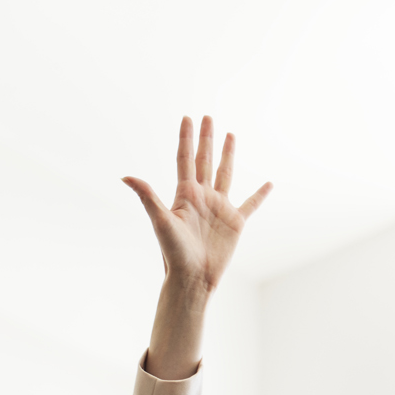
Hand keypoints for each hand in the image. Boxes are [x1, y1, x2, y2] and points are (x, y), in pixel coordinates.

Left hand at [122, 116, 272, 294]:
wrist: (192, 277)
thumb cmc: (174, 253)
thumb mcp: (160, 222)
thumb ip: (147, 196)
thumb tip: (126, 177)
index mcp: (185, 194)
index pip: (185, 159)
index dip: (186, 138)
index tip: (187, 118)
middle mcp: (202, 197)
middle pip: (205, 160)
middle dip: (206, 139)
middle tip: (208, 117)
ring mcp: (219, 208)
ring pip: (225, 174)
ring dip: (228, 155)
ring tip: (231, 135)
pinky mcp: (235, 222)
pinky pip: (250, 204)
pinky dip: (260, 195)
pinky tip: (269, 184)